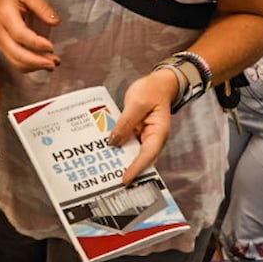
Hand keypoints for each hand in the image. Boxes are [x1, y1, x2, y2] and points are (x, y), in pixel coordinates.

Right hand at [0, 0, 60, 72]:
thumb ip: (42, 6)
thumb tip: (56, 22)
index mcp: (5, 15)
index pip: (20, 34)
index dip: (36, 43)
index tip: (51, 46)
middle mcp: (0, 32)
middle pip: (16, 54)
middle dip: (37, 61)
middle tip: (55, 62)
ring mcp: (0, 43)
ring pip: (16, 62)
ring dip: (35, 66)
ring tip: (52, 64)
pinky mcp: (3, 50)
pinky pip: (16, 63)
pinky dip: (31, 67)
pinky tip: (43, 63)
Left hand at [108, 68, 178, 183]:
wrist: (158, 83)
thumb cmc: (152, 90)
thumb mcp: (137, 103)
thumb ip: (125, 123)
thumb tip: (114, 142)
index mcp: (159, 133)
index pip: (147, 155)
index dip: (136, 168)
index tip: (124, 178)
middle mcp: (153, 138)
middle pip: (140, 158)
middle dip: (126, 167)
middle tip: (109, 178)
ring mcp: (145, 136)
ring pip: (132, 152)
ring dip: (120, 158)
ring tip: (104, 167)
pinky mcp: (137, 132)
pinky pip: (127, 142)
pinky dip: (118, 145)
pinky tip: (105, 148)